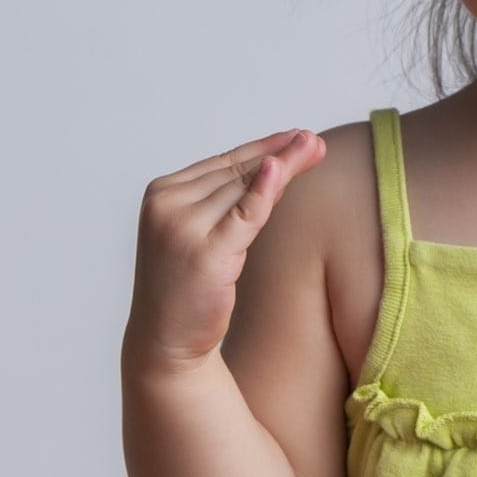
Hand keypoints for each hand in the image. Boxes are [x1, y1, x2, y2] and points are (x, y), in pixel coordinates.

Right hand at [123, 128, 325, 377]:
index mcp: (161, 193)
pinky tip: (281, 169)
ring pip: (244, 189)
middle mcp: (166, 205)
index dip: (264, 148)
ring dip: (283, 166)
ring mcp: (182, 228)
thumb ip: (235, 199)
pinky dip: (264, 191)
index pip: (222, 163)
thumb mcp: (208, 233)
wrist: (165, 340)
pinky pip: (244, 215)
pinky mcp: (204, 253)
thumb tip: (279, 165)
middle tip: (315, 140)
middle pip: (236, 172)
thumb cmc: (190, 286)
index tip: (297, 136)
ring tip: (315, 148)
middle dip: (280, 154)